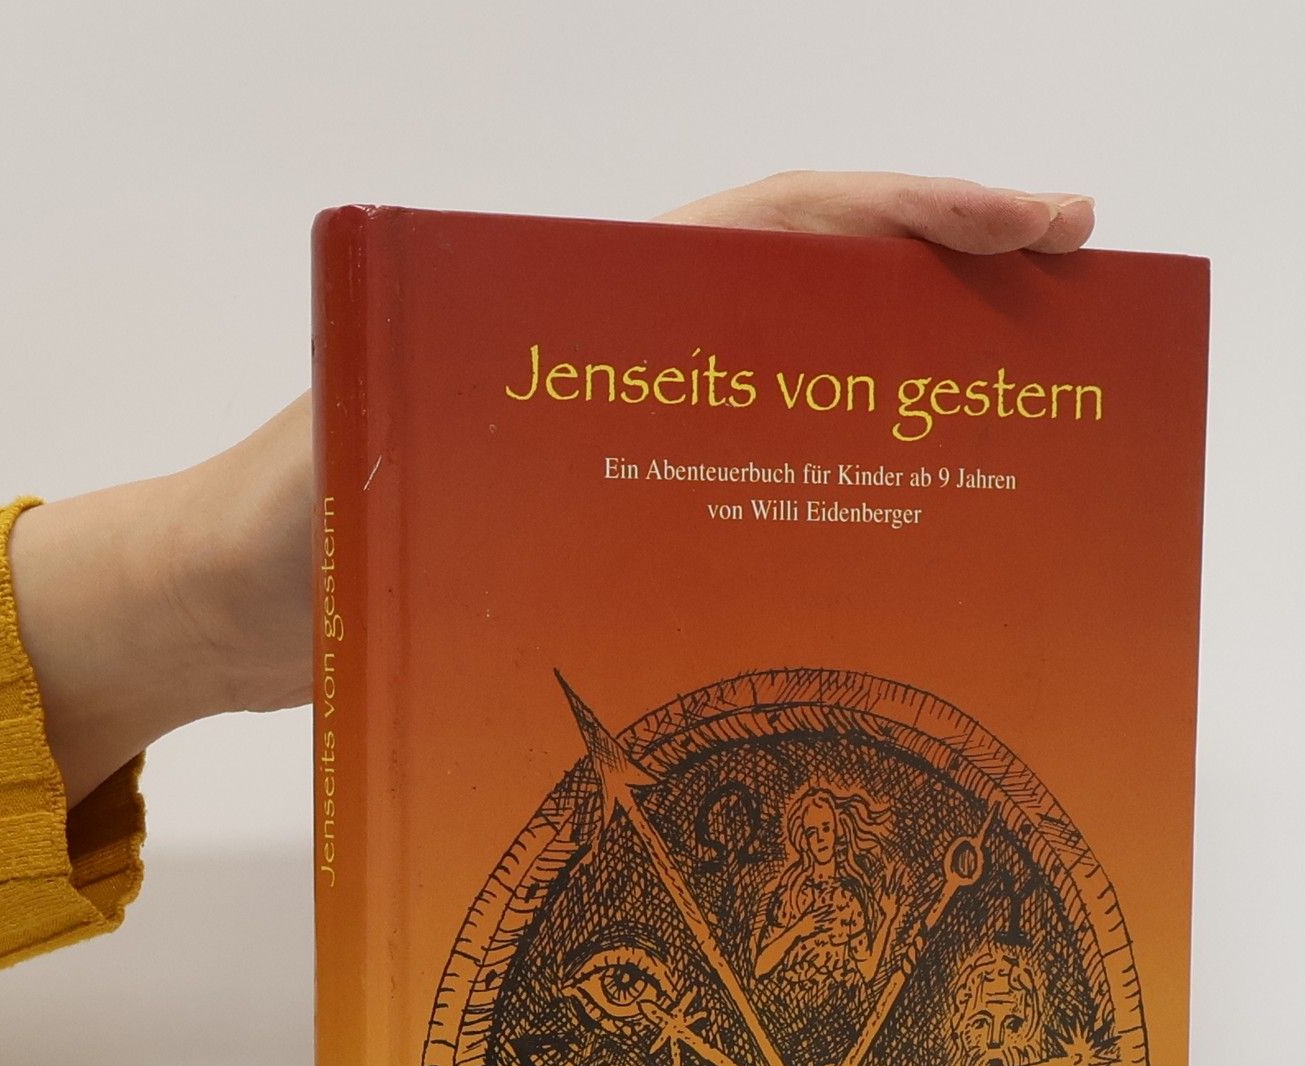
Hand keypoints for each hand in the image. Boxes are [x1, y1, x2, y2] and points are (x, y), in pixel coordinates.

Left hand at [11, 173, 1094, 805]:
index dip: (909, 216)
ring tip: (1019, 451)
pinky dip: (825, 506)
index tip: (1037, 223)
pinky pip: (747, 493)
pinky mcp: (616, 515)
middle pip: (812, 295)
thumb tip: (538, 429)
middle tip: (1074, 327)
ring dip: (900, 403)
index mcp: (571, 303)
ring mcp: (627, 435)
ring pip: (793, 394)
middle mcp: (617, 353)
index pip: (771, 228)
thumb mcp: (348, 464)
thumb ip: (422, 431)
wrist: (229, 610)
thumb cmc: (275, 531)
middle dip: (947, 292)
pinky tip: (892, 559)